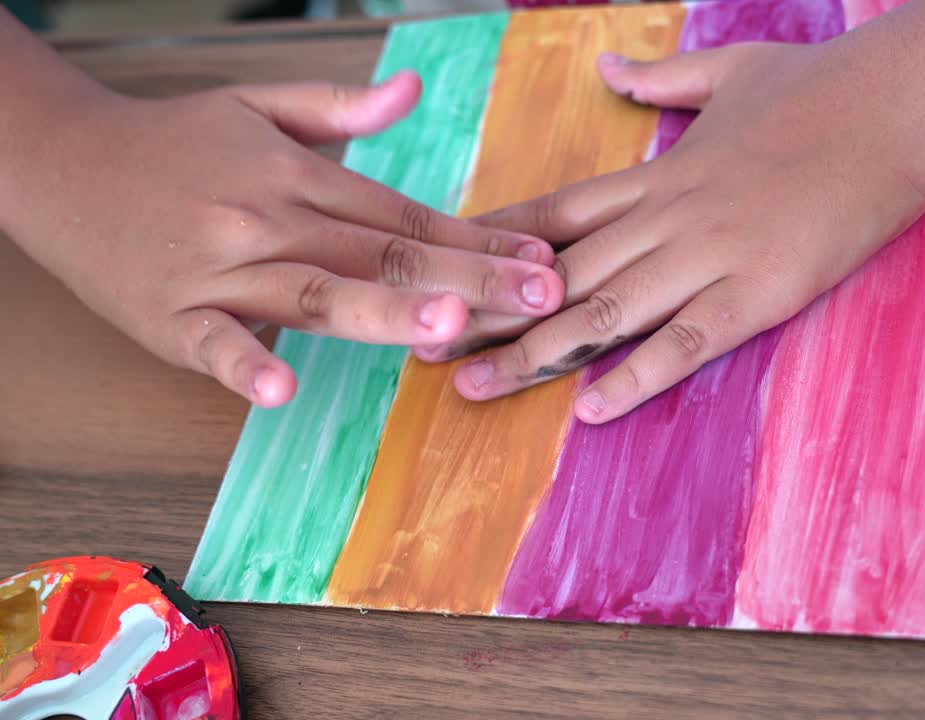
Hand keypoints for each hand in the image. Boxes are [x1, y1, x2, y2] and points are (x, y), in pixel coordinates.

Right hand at [1, 71, 564, 406]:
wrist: (58, 162)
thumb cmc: (171, 141)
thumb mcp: (257, 104)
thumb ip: (341, 106)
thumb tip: (414, 91)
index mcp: (297, 175)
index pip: (405, 216)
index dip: (476, 240)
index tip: (539, 260)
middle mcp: (268, 219)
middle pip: (381, 254)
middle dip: (468, 279)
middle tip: (542, 298)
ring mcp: (220, 268)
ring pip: (315, 293)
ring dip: (385, 311)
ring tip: (451, 324)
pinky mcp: (170, 315)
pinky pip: (213, 344)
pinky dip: (245, 365)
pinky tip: (284, 388)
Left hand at [437, 41, 924, 422]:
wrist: (901, 101)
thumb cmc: (822, 85)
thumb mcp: (729, 69)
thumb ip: (661, 81)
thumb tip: (609, 68)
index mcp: (659, 170)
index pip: (556, 212)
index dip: (494, 246)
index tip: (442, 269)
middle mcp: (669, 214)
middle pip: (560, 271)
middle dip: (491, 311)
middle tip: (426, 345)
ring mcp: (712, 252)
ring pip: (606, 310)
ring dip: (536, 352)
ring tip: (477, 387)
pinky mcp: (761, 288)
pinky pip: (687, 340)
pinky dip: (637, 375)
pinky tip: (590, 409)